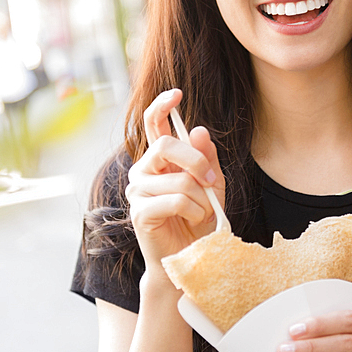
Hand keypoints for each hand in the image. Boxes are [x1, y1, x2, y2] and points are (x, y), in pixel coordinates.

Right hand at [125, 89, 225, 270]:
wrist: (191, 257)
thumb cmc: (200, 221)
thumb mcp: (213, 186)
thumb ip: (207, 159)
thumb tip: (198, 130)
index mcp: (159, 160)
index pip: (153, 124)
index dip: (161, 105)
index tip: (177, 93)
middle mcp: (143, 170)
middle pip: (167, 145)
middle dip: (197, 161)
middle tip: (211, 182)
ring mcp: (138, 190)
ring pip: (179, 179)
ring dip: (201, 199)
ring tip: (202, 212)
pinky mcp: (140, 212)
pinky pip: (175, 200)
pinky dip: (193, 211)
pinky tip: (192, 220)